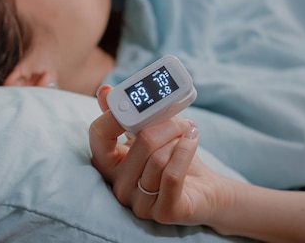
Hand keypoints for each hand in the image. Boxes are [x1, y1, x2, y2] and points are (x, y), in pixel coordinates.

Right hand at [89, 85, 231, 225]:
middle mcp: (118, 186)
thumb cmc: (173, 159)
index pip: (98, 134)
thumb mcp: (148, 134)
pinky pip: (171, 175)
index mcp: (109, 164)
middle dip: (165, 123)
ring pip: (157, 157)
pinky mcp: (163, 212)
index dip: (115, 115)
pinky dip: (186, 150)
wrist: (206, 191)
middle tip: (180, 119)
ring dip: (179, 138)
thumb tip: (105, 91)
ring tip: (188, 132)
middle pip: (139, 142)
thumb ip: (126, 116)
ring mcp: (139, 203)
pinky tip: (193, 139)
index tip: (138, 103)